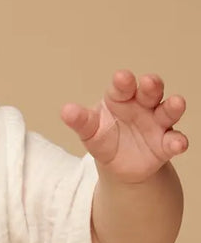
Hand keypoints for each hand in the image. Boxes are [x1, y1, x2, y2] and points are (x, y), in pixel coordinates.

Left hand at [61, 70, 187, 182]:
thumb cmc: (103, 137)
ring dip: (172, 107)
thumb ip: (80, 121)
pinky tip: (178, 143)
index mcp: (120, 98)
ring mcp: (156, 124)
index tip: (122, 77)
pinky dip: (177, 141)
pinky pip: (174, 140)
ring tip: (176, 103)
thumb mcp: (89, 130)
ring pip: (167, 111)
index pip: (122, 87)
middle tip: (149, 82)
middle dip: (151, 86)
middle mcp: (141, 106)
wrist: (118, 165)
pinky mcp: (165, 145)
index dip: (123, 82)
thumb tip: (66, 111)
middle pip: (149, 92)